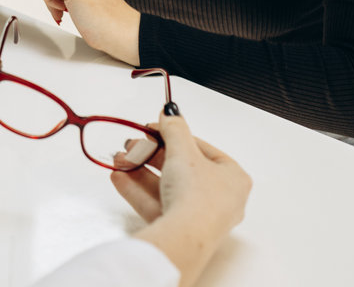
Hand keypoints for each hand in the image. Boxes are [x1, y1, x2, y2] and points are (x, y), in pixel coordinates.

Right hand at [113, 112, 251, 285]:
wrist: (183, 239)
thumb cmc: (197, 199)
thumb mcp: (183, 152)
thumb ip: (175, 128)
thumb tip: (171, 113)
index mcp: (233, 178)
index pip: (201, 148)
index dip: (173, 135)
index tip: (153, 128)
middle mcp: (220, 199)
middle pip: (180, 168)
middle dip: (150, 154)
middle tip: (133, 144)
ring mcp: (199, 216)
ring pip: (166, 187)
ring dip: (140, 170)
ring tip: (121, 159)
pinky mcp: (179, 230)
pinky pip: (157, 204)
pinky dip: (138, 190)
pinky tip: (120, 177)